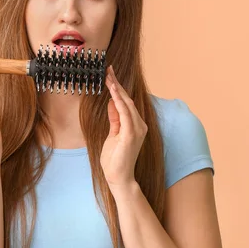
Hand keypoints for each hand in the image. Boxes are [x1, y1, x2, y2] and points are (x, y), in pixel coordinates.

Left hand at [100, 65, 147, 194]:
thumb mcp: (113, 134)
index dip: (118, 88)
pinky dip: (119, 101)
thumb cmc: (115, 159)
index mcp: (136, 125)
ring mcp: (137, 129)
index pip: (126, 102)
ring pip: (127, 103)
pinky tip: (113, 91)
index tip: (110, 76)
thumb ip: (114, 118)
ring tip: (108, 77)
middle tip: (108, 70)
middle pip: (127, 99)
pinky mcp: (131, 134)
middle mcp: (140, 125)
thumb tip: (112, 102)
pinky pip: (125, 113)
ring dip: (117, 89)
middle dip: (117, 84)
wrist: (119, 177)